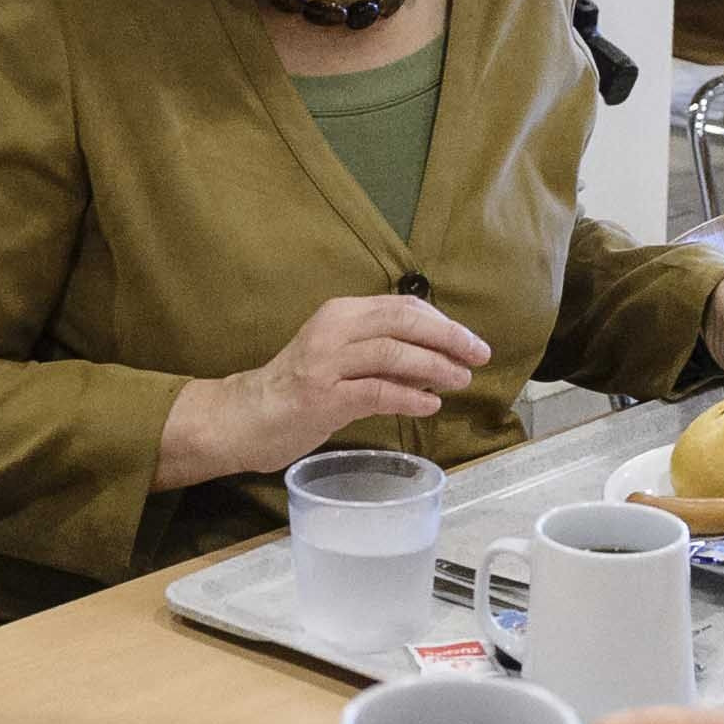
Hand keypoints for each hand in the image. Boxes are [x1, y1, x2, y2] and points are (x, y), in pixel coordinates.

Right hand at [157, 294, 493, 488]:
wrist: (245, 416)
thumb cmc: (298, 387)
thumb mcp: (341, 356)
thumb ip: (382, 352)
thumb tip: (437, 358)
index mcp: (341, 313)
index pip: (402, 307)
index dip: (442, 322)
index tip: (470, 340)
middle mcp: (334, 330)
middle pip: (403, 322)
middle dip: (448, 337)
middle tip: (478, 354)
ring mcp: (326, 363)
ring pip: (393, 353)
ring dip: (435, 367)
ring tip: (460, 380)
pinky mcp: (322, 397)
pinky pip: (377, 392)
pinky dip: (409, 397)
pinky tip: (430, 404)